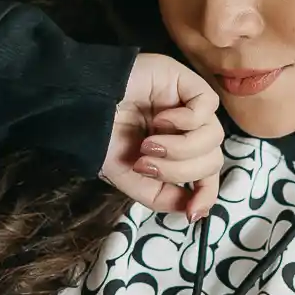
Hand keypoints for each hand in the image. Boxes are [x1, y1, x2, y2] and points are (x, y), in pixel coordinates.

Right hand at [101, 53, 222, 221]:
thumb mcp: (129, 177)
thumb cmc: (100, 136)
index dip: (206, 195)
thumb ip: (161, 196)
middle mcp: (186, 130)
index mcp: (176, 152)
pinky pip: (208, 105)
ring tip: (148, 143)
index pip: (207, 175)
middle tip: (145, 163)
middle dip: (180, 171)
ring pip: (213, 136)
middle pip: (211, 159)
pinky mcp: (187, 81)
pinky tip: (160, 118)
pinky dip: (186, 120)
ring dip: (180, 148)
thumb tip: (192, 209)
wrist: (81, 103)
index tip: (193, 212)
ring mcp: (188, 105)